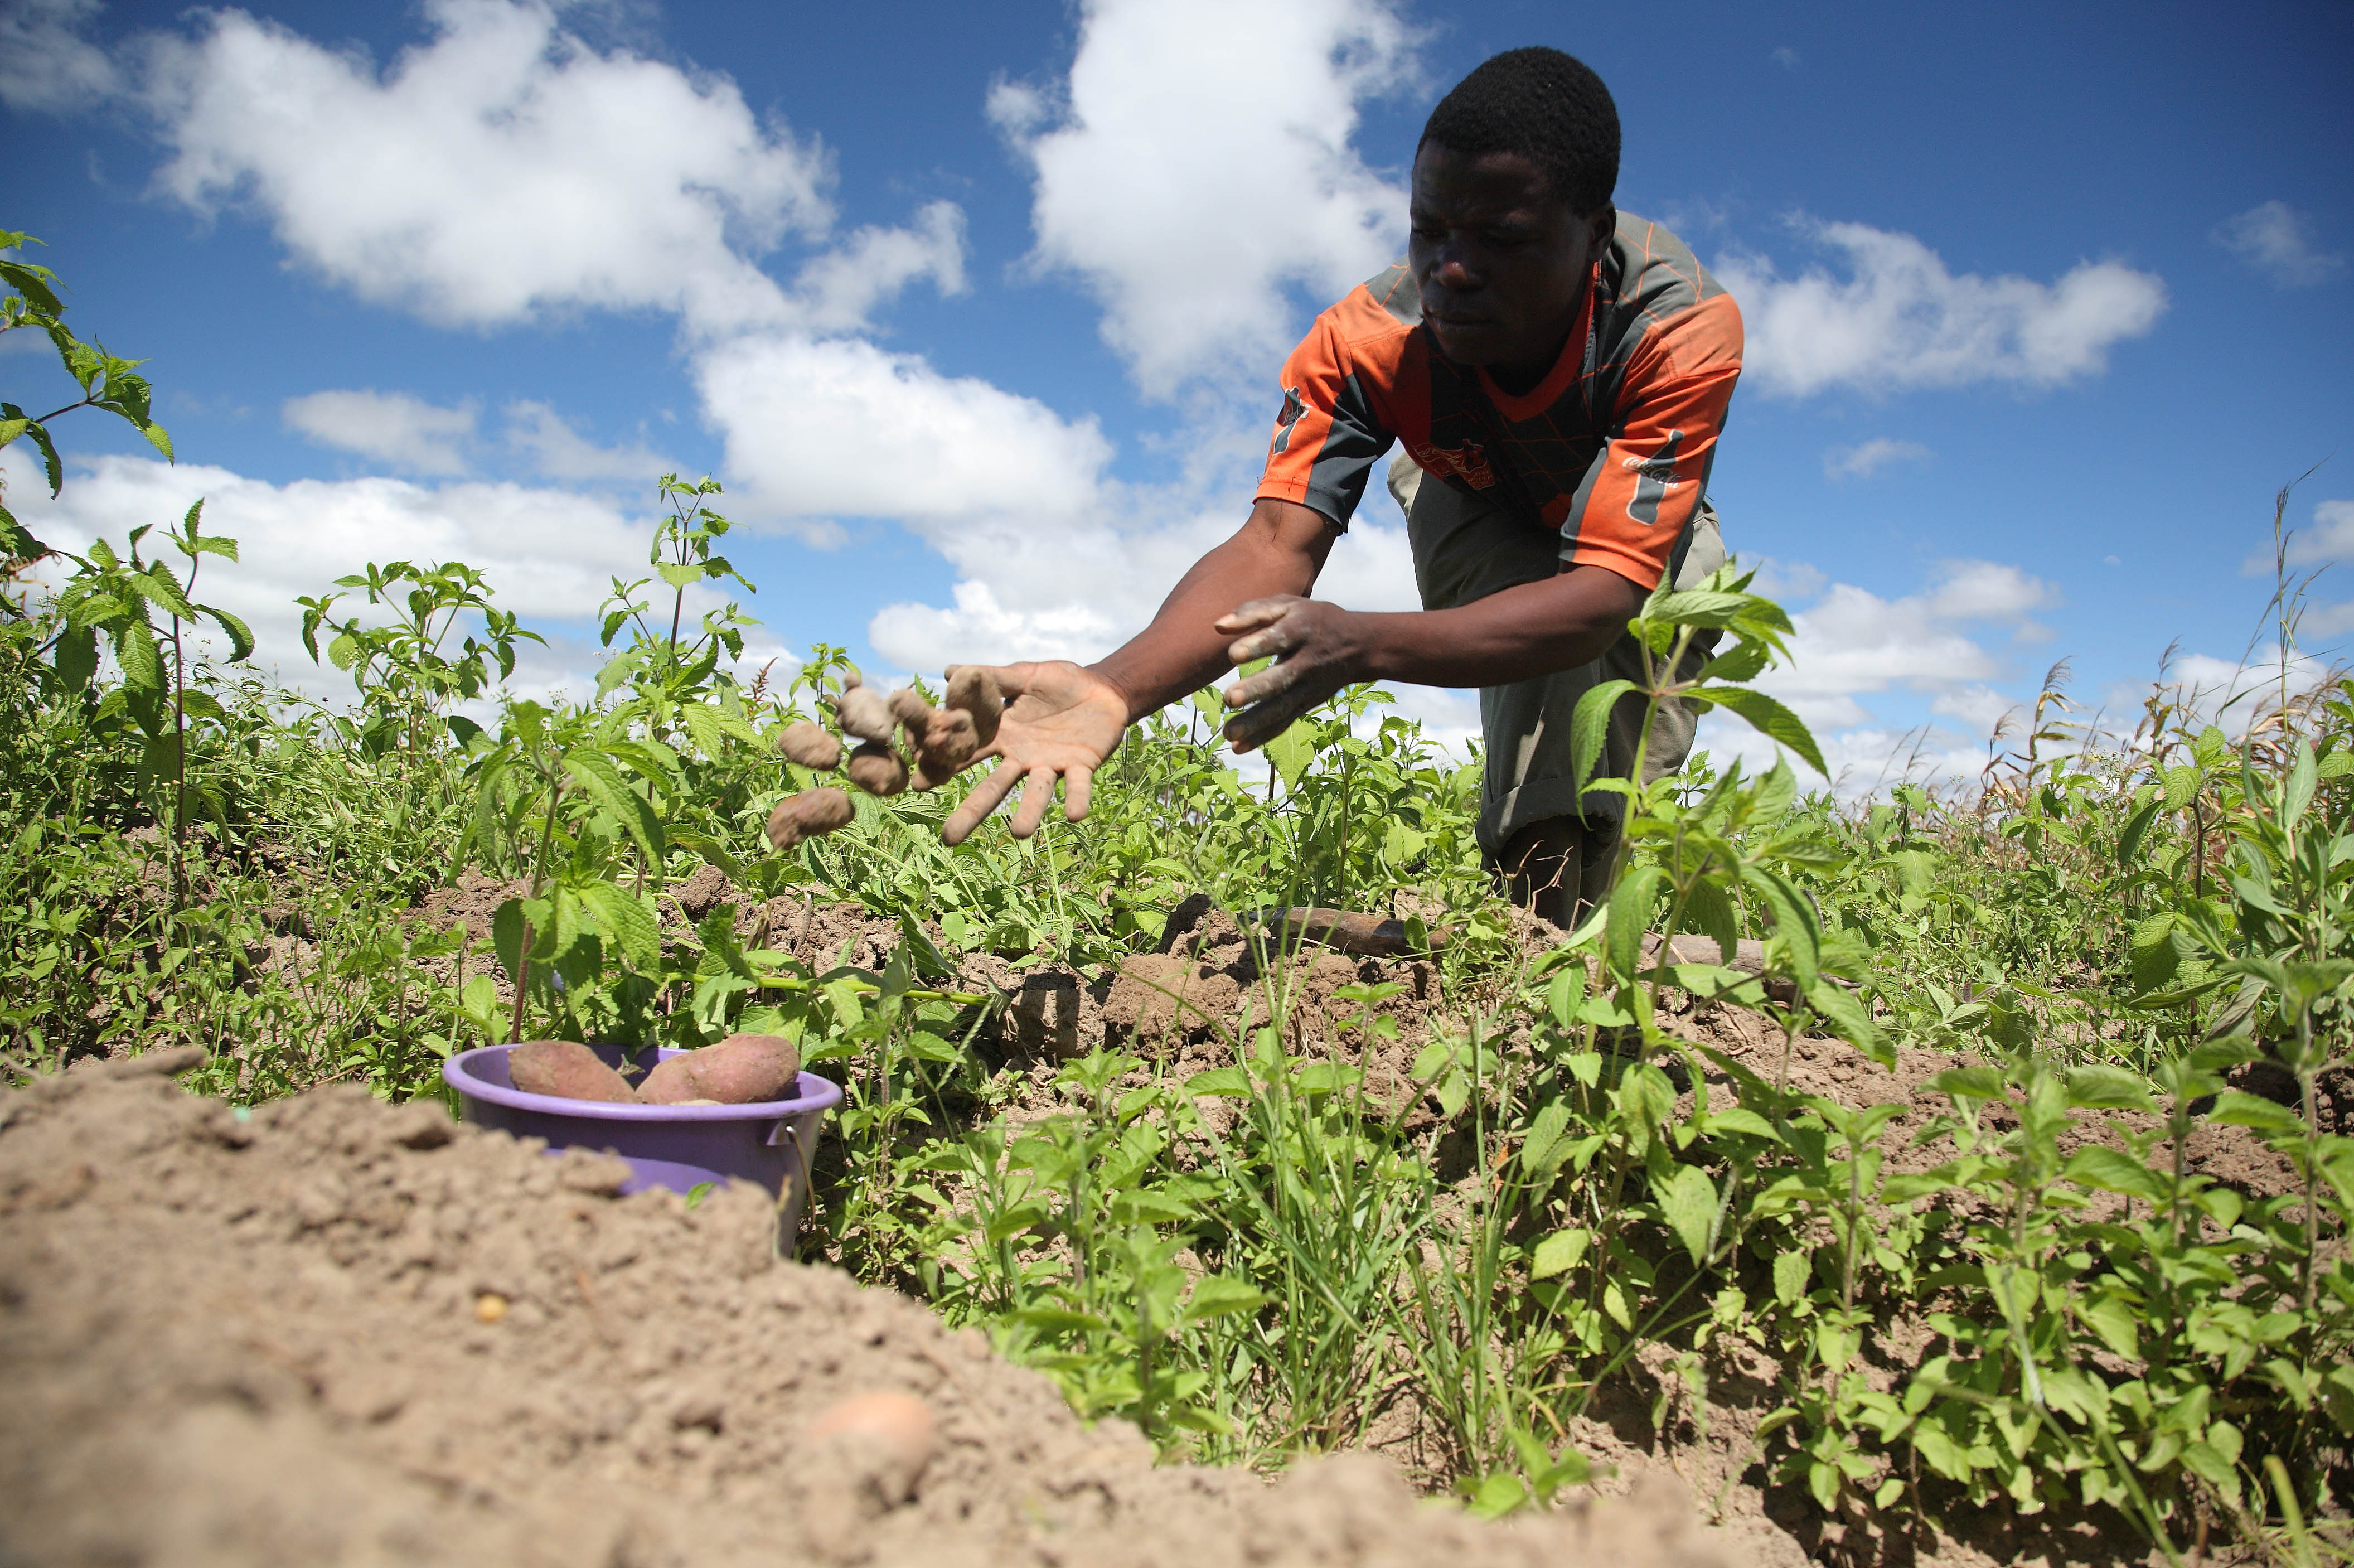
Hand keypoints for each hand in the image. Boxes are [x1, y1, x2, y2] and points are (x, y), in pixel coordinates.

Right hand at [940, 661, 1130, 845]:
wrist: (1102, 688)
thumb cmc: (1059, 682)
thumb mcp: (1024, 674)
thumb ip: (993, 676)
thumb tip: (949, 670)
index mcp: (1003, 736)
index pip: (968, 755)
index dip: (945, 767)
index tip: (919, 784)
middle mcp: (1021, 758)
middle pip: (993, 789)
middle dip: (972, 813)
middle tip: (949, 838)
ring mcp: (1051, 764)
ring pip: (1036, 793)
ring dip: (1028, 812)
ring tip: (1019, 833)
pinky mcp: (1081, 765)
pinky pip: (1078, 785)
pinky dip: (1077, 799)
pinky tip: (1074, 816)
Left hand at [1214, 596, 1370, 749]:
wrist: (1358, 644)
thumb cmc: (1311, 619)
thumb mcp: (1288, 605)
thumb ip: (1252, 612)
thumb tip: (1217, 626)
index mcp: (1300, 630)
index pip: (1279, 639)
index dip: (1258, 646)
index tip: (1234, 655)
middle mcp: (1305, 661)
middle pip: (1281, 678)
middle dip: (1256, 689)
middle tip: (1230, 698)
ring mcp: (1307, 687)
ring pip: (1281, 707)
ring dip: (1255, 723)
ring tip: (1227, 733)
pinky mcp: (1306, 704)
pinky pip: (1283, 722)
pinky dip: (1262, 737)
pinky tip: (1237, 747)